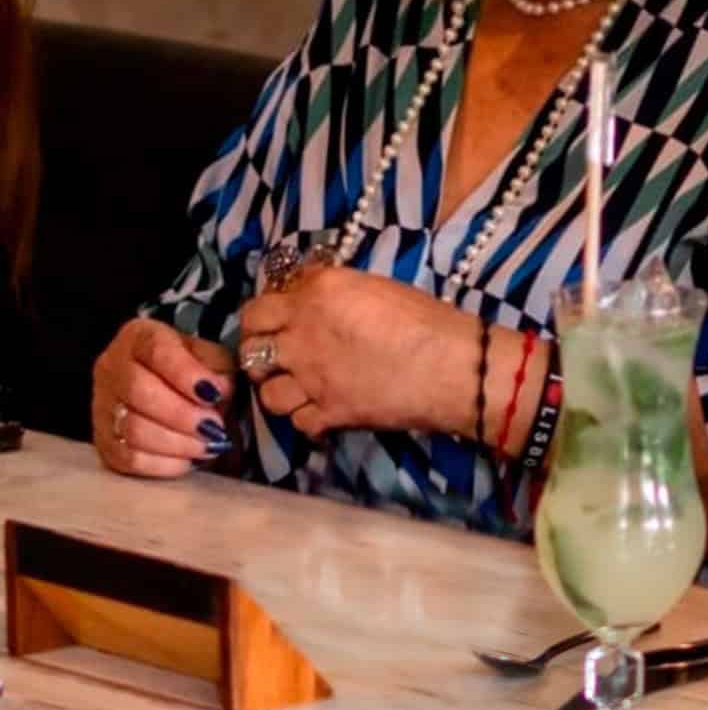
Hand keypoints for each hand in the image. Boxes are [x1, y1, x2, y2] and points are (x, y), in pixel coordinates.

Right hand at [91, 319, 235, 479]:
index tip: (215, 394)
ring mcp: (101, 405)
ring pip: (132, 430)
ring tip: (207, 446)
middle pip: (139, 393)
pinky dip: (161, 465)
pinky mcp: (102, 440)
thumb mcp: (209, 354)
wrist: (164, 384)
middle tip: (215, 428)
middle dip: (183, 415)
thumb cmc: (194, 367)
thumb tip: (218, 393)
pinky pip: (126, 459)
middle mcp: (111, 367)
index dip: (187, 375)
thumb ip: (216, 368)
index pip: (157, 351)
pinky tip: (187, 460)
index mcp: (139, 336)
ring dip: (177, 443)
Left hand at [236, 265, 472, 440]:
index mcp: (317, 293)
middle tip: (279, 354)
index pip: (259, 306)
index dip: (265, 316)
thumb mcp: (375, 288)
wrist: (453, 365)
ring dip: (280, 389)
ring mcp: (310, 378)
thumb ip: (333, 293)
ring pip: (266, 392)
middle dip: (260, 351)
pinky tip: (324, 410)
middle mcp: (302, 334)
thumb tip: (312, 298)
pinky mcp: (327, 413)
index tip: (279, 320)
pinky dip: (308, 417)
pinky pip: (297, 421)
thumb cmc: (427, 319)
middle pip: (251, 348)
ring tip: (299, 386)